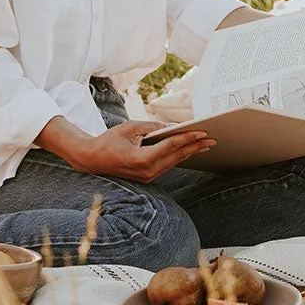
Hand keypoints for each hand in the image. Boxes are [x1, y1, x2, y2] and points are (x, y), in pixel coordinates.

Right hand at [38, 116, 214, 182]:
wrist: (92, 159)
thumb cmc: (109, 140)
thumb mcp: (130, 128)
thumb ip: (152, 127)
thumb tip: (171, 127)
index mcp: (142, 159)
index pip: (171, 146)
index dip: (188, 138)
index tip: (203, 132)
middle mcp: (147, 171)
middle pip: (177, 156)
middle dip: (195, 146)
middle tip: (212, 138)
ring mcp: (147, 176)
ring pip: (174, 162)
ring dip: (189, 153)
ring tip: (205, 144)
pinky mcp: (147, 177)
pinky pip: (167, 165)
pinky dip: (178, 157)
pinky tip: (188, 151)